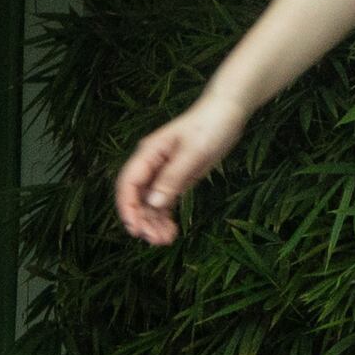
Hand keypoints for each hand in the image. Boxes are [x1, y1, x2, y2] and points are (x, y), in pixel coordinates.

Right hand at [114, 101, 245, 246]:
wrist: (227, 113)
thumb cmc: (209, 127)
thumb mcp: (193, 153)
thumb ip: (172, 178)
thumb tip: (152, 204)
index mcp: (148, 153)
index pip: (128, 183)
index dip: (127, 207)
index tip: (134, 229)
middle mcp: (151, 164)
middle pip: (137, 197)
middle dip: (142, 220)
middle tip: (156, 241)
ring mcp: (162, 172)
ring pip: (150, 203)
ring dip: (154, 222)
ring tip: (166, 240)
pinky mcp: (176, 179)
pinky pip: (164, 202)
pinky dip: (164, 217)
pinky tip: (171, 231)